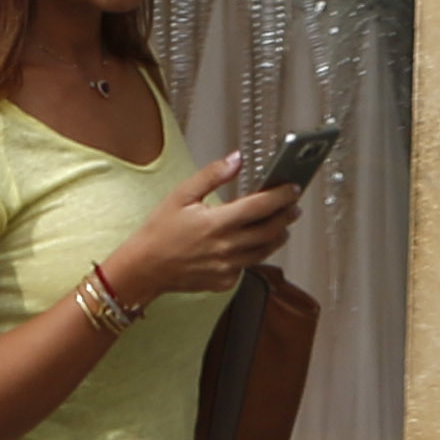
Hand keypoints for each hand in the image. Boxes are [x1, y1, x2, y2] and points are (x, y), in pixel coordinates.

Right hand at [94, 151, 297, 307]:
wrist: (145, 267)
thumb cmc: (160, 230)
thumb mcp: (182, 194)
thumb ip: (212, 175)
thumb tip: (236, 159)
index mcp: (217, 223)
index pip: (260, 207)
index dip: (281, 196)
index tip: (293, 187)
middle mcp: (226, 248)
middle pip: (270, 230)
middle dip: (286, 216)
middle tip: (294, 205)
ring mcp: (227, 268)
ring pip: (265, 251)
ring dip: (277, 235)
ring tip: (282, 224)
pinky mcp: (225, 281)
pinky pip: (248, 265)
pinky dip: (255, 252)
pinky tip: (253, 242)